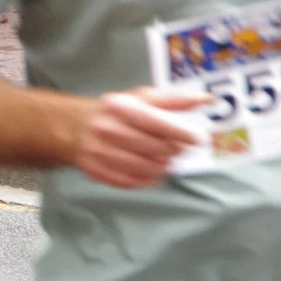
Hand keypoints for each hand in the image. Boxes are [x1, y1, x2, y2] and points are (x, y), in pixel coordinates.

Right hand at [72, 89, 208, 188]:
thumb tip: (206, 99)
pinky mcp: (95, 170)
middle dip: (175, 150)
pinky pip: (132, 181)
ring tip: (165, 159)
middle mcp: (106, 129)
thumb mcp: (140, 98)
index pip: (156, 122)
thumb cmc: (116, 112)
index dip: (182, 132)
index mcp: (118, 107)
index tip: (199, 139)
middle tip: (180, 149)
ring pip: (147, 168)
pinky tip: (150, 171)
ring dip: (163, 166)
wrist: (74, 127)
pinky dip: (147, 179)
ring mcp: (98, 151)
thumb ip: (173, 99)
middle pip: (156, 148)